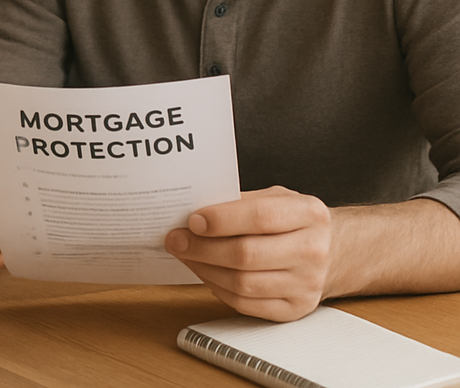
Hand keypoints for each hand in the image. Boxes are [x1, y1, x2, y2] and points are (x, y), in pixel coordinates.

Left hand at [164, 186, 330, 320]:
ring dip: (204, 269)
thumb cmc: (293, 220)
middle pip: (247, 254)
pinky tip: (204, 272)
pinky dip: (217, 288)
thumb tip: (194, 209)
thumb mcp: (276, 198)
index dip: (222, 220)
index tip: (192, 220)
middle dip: (202, 247)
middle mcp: (313, 251)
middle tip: (176, 239)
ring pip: (243, 283)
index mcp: (310, 214)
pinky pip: (246, 304)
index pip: (260, 217)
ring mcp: (307, 285)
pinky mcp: (295, 309)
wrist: (330, 251)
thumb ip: (241, 202)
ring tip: (185, 255)